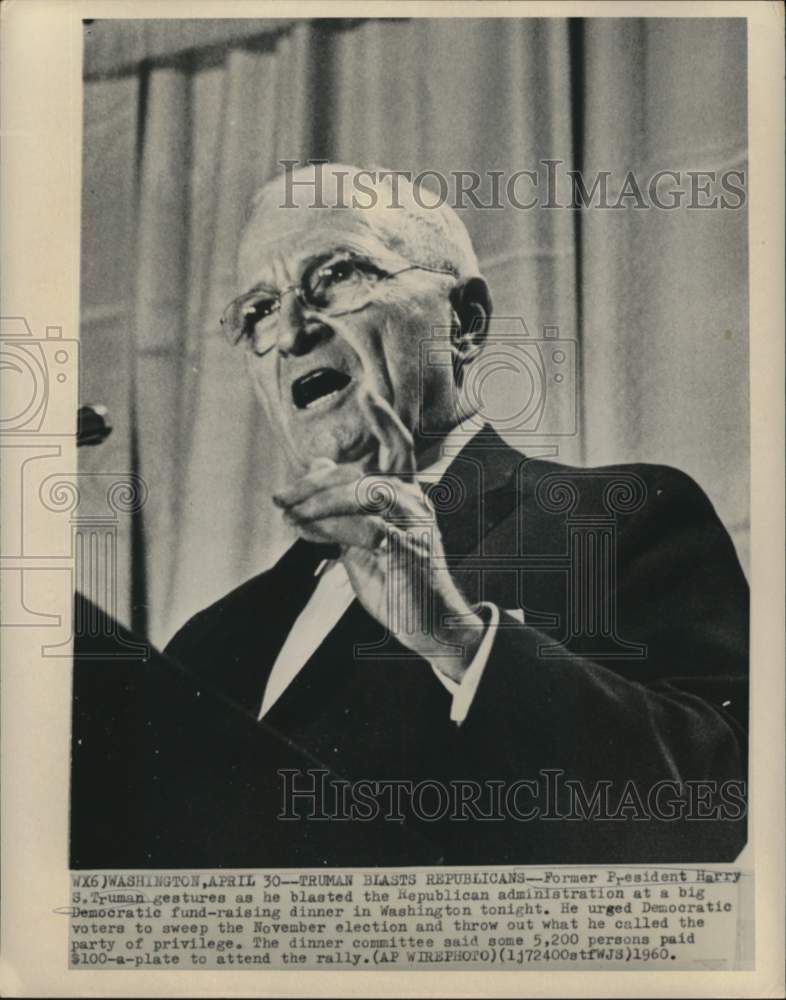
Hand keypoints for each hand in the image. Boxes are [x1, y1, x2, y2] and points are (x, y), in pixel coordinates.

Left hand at [272, 392, 485, 680]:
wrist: (427, 624)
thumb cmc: (396, 581)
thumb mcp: (361, 537)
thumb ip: (342, 502)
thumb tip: (319, 462)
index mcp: (406, 495)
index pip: (399, 447)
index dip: (385, 420)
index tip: (368, 394)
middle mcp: (415, 502)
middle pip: (360, 473)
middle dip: (314, 484)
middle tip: (280, 498)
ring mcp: (414, 523)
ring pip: (363, 491)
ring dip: (319, 502)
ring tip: (290, 517)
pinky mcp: (408, 548)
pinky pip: (363, 527)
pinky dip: (329, 529)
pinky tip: (306, 534)